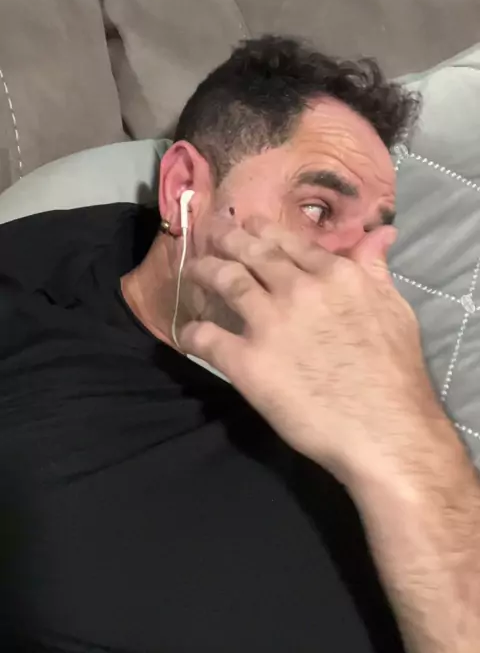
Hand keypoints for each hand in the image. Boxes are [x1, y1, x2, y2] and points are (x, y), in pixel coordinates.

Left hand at [180, 218, 440, 483]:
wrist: (385, 429)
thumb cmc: (396, 372)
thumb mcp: (394, 309)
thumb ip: (375, 269)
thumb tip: (380, 233)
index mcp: (334, 275)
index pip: (289, 241)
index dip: (263, 230)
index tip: (248, 223)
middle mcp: (298, 289)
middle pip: (251, 253)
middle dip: (227, 237)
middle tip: (212, 230)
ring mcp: (269, 324)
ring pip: (226, 282)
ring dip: (205, 271)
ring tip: (194, 268)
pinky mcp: (247, 362)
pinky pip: (208, 338)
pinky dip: (192, 333)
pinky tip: (187, 333)